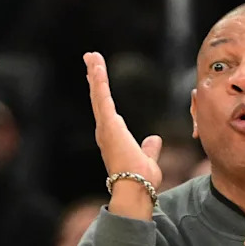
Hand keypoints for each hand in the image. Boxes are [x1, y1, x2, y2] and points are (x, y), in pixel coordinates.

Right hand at [84, 52, 162, 217]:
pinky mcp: (108, 125)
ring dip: (95, 74)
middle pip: (98, 98)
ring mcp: (105, 128)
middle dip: (94, 77)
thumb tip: (154, 139)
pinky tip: (97, 66)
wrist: (136, 189)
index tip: (98, 77)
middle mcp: (105, 131)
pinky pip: (102, 98)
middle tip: (90, 58)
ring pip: (98, 95)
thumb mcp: (148, 159)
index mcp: (114, 137)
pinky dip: (99, 81)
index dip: (101, 92)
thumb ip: (150, 148)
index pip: (106, 108)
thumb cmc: (140, 179)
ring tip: (91, 56)